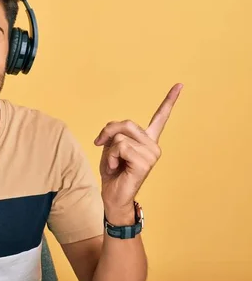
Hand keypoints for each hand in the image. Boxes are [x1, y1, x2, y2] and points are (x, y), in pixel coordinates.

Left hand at [94, 83, 182, 223]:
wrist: (112, 196)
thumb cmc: (112, 172)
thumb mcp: (109, 146)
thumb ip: (114, 133)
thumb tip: (113, 131)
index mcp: (146, 140)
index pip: (160, 117)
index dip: (169, 100)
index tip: (180, 84)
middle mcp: (153, 145)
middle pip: (126, 124)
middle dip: (107, 132)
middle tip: (100, 143)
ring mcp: (151, 154)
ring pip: (120, 137)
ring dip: (109, 150)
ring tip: (114, 163)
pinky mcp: (145, 162)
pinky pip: (120, 147)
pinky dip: (111, 157)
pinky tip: (116, 168)